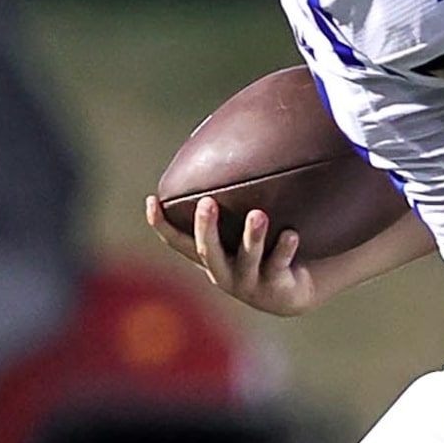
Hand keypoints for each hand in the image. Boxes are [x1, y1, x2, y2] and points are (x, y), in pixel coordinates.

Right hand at [147, 193, 319, 316]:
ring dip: (252, 237)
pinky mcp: (276, 288)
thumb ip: (230, 204)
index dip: (161, 224)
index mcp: (209, 257)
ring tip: (258, 214)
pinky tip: (291, 233)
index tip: (152, 200)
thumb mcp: (238, 233)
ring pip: (248, 259)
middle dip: (206, 228)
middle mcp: (224, 272)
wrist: (290, 294)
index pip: (178, 242)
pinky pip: (279, 266)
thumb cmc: (259, 251)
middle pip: (208, 251)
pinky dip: (284, 249)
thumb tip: (224, 148)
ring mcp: (249, 282)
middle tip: (206, 202)